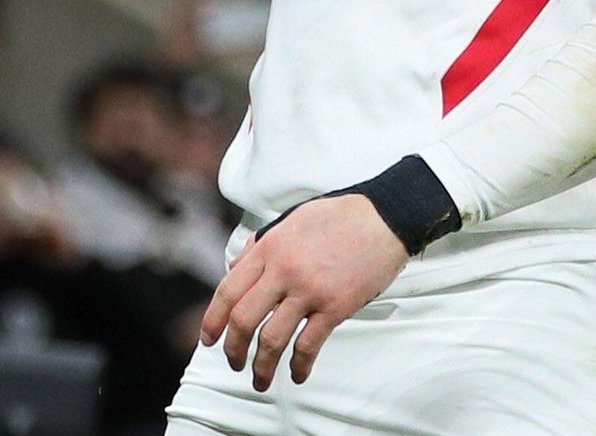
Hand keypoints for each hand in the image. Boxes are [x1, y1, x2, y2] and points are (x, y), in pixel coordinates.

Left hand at [199, 194, 408, 390]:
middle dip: (233, 349)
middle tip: (234, 362)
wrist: (385, 217)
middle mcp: (284, 270)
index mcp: (270, 248)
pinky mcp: (335, 306)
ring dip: (261, 366)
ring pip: (271, 339)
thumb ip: (262, 243)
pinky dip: (300, 365)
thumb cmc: (341, 216)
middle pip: (243, 320)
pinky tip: (298, 374)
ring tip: (260, 379)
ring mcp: (310, 290)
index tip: (209, 339)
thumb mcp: (292, 219)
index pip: (228, 291)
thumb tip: (237, 269)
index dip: (213, 320)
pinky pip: (309, 345)